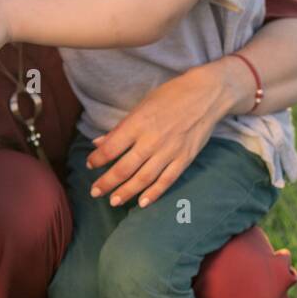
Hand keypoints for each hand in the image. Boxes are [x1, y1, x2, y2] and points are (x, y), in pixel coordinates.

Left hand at [87, 62, 233, 207]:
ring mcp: (170, 151)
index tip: (89, 165)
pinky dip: (154, 193)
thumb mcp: (141, 106)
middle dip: (107, 182)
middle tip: (94, 192)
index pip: (111, 148)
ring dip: (126, 192)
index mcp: (137, 124)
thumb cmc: (170, 96)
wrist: (207, 95)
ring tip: (113, 201)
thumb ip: (120, 128)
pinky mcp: (185, 158)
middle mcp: (152, 140)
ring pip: (144, 178)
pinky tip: (142, 203)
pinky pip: (167, 180)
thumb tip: (98, 143)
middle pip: (124, 168)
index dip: (97, 159)